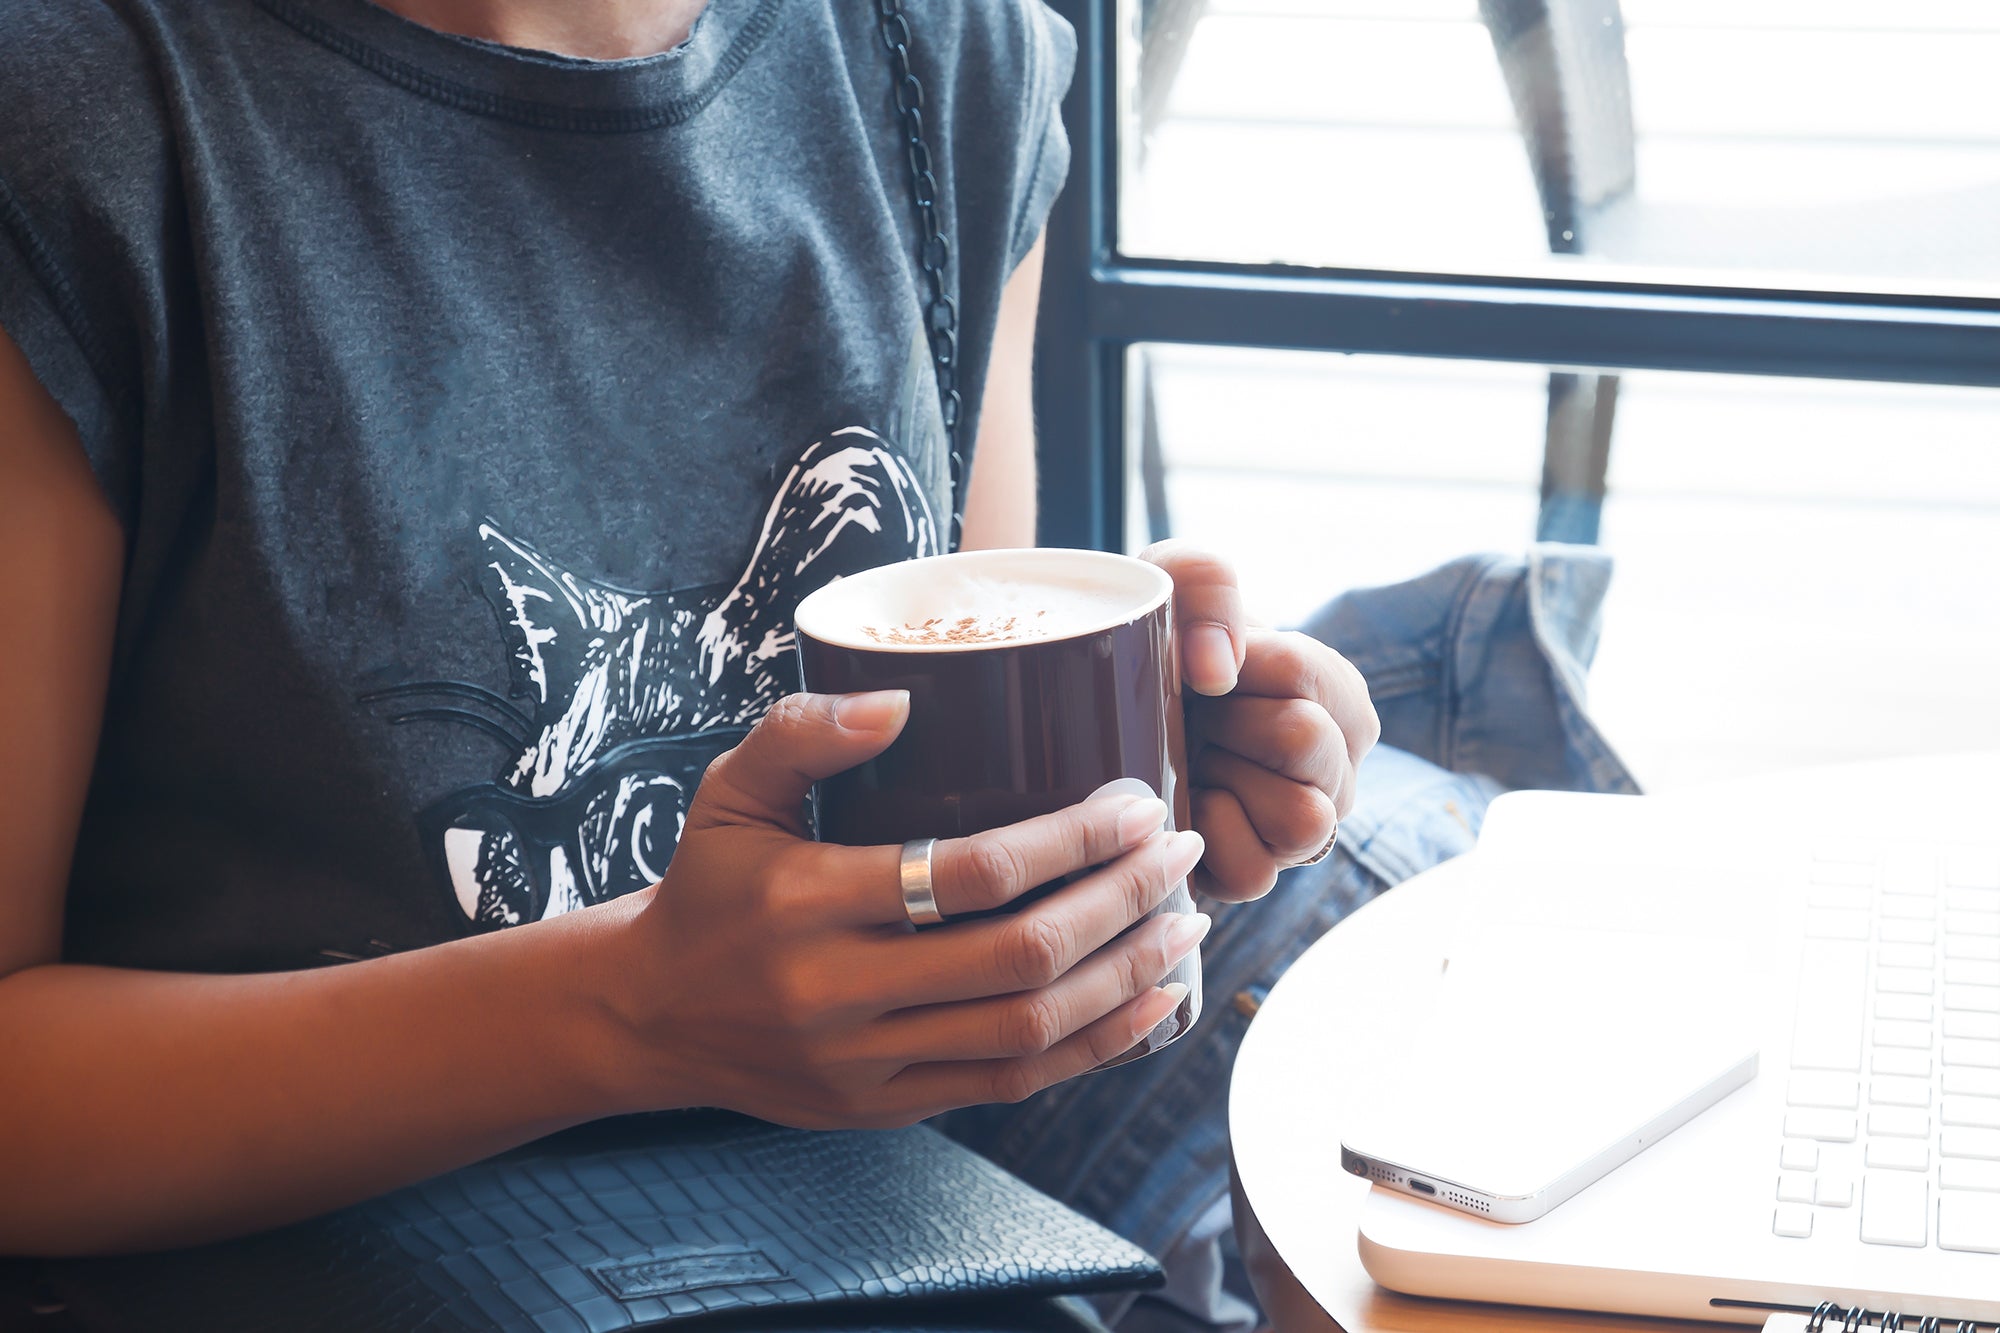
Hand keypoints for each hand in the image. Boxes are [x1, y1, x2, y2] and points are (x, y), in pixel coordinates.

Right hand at [607, 690, 1209, 1128]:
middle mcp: (836, 992)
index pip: (972, 873)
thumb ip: (804, 733)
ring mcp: (865, 1062)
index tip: (1138, 803)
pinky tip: (1152, 1003)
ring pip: (1028, 1028)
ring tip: (1185, 920)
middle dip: (1122, 901)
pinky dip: (1096, 1045)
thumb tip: (904, 700)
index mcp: (806, 902)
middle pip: (1020, 955)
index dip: (1074, 839)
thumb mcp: (729, 791)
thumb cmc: (709, 886)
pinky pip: (1011, 1082)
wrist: (650, 1015)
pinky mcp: (885, 1107)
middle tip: (1179, 852)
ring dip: (1126, 974)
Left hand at [1141, 540, 1380, 901]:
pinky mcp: (1255, 875)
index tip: (1201, 665)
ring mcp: (1304, 832)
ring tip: (1190, 759)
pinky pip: (1254, 872)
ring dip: (1226, 779)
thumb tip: (1219, 671)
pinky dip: (1208, 836)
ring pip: (1302, 816)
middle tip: (1191, 715)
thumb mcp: (1172, 581)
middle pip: (1305, 741)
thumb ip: (1206, 582)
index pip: (1306, 674)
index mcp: (1340, 697)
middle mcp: (1338, 768)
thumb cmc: (1156, 644)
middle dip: (1229, 722)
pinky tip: (1181, 804)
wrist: (1099, 709)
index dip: (1241, 666)